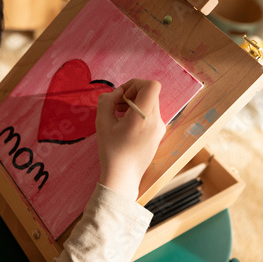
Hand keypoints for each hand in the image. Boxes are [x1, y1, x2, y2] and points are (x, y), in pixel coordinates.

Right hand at [96, 79, 164, 200]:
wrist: (123, 177)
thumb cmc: (111, 151)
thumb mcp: (102, 123)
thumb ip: (106, 101)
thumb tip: (116, 93)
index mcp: (143, 117)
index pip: (151, 85)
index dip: (135, 84)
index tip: (122, 96)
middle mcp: (156, 121)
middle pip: (150, 93)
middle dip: (132, 94)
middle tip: (116, 106)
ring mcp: (160, 128)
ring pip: (151, 104)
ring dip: (135, 104)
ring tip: (119, 116)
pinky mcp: (159, 135)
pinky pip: (151, 115)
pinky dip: (139, 114)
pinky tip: (126, 126)